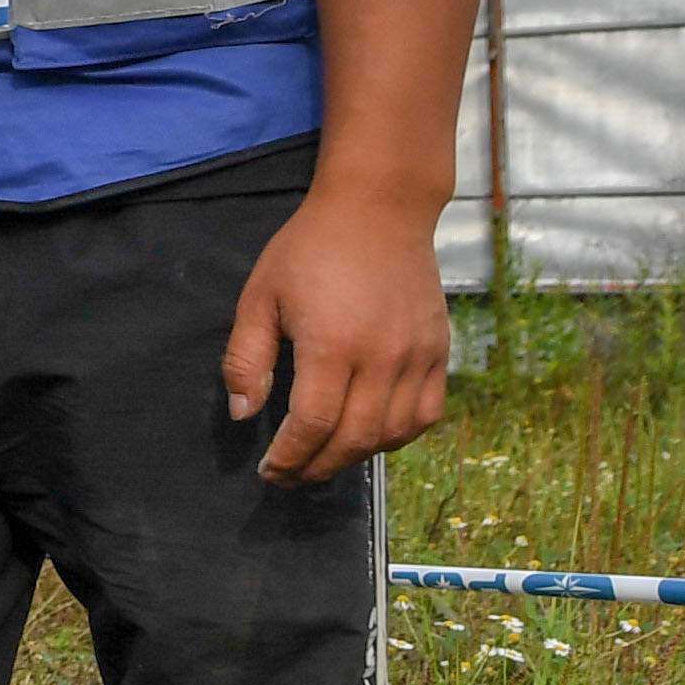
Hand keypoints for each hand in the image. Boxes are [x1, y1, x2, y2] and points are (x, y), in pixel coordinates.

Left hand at [222, 193, 452, 485]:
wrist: (379, 208)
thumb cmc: (310, 248)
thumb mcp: (260, 296)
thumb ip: (247, 359)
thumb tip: (244, 415)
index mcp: (333, 344)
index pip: (313, 425)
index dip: (290, 457)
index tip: (270, 471)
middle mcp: (383, 356)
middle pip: (354, 439)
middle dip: (317, 467)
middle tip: (292, 476)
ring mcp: (418, 355)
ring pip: (392, 434)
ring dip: (356, 457)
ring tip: (324, 458)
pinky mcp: (440, 350)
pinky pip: (426, 414)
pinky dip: (398, 436)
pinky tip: (370, 436)